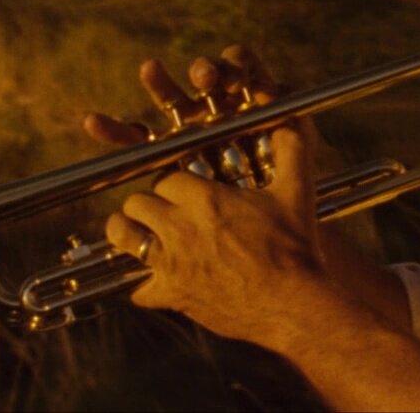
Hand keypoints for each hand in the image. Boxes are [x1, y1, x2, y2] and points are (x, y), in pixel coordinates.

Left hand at [80, 44, 333, 345]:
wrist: (295, 304)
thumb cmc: (296, 247)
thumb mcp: (296, 190)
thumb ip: (292, 146)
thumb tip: (291, 114)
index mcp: (204, 197)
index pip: (164, 177)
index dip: (172, 184)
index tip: (182, 191)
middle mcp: (180, 226)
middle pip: (136, 202)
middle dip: (148, 205)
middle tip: (163, 211)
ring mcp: (172, 262)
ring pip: (123, 236)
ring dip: (129, 234)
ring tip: (142, 235)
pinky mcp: (172, 295)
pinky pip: (139, 289)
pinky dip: (147, 288)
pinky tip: (159, 283)